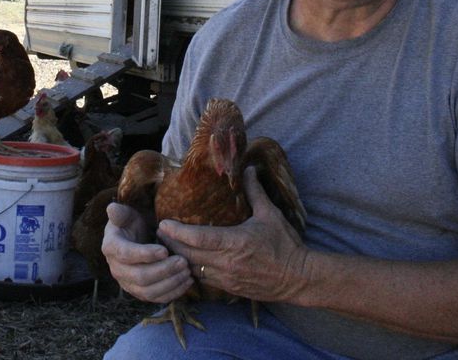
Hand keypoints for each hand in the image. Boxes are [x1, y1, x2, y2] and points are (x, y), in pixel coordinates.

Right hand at [102, 202, 192, 302]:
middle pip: (140, 277)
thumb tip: (112, 208)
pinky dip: (173, 293)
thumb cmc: (131, 224)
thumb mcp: (126, 215)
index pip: (126, 255)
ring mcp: (128, 284)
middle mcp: (116, 269)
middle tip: (183, 261)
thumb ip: (120, 213)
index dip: (145, 254)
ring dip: (170, 283)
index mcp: (111, 248)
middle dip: (163, 270)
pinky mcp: (140, 293)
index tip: (164, 250)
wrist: (134, 239)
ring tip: (187, 271)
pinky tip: (187, 282)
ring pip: (149, 291)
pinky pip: (156, 299)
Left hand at [157, 167, 309, 302]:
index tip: (163, 223)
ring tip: (168, 246)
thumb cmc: (285, 245)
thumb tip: (249, 169)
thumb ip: (255, 192)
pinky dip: (192, 270)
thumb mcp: (270, 214)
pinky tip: (186, 262)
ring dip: (179, 259)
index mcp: (234, 242)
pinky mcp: (229, 289)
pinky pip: (203, 281)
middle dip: (171, 244)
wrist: (298, 278)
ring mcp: (226, 279)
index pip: (196, 239)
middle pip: (188, 255)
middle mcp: (226, 263)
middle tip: (160, 232)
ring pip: (192, 270)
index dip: (176, 232)